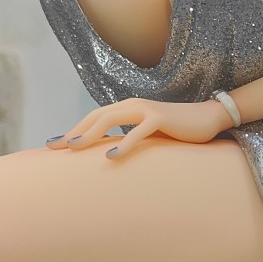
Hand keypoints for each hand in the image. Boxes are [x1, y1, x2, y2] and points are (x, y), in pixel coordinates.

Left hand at [47, 97, 230, 159]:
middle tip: (53, 147)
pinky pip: (138, 132)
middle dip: (73, 131)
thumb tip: (110, 156)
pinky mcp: (160, 119)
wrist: (209, 118)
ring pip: (110, 119)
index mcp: (127, 108)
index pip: (93, 118)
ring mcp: (146, 110)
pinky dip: (123, 143)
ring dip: (90, 133)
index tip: (54, 145)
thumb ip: (129, 139)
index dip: (73, 130)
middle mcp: (132, 105)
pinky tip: (110, 156)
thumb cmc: (178, 130)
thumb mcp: (149, 135)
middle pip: (95, 117)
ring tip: (73, 147)